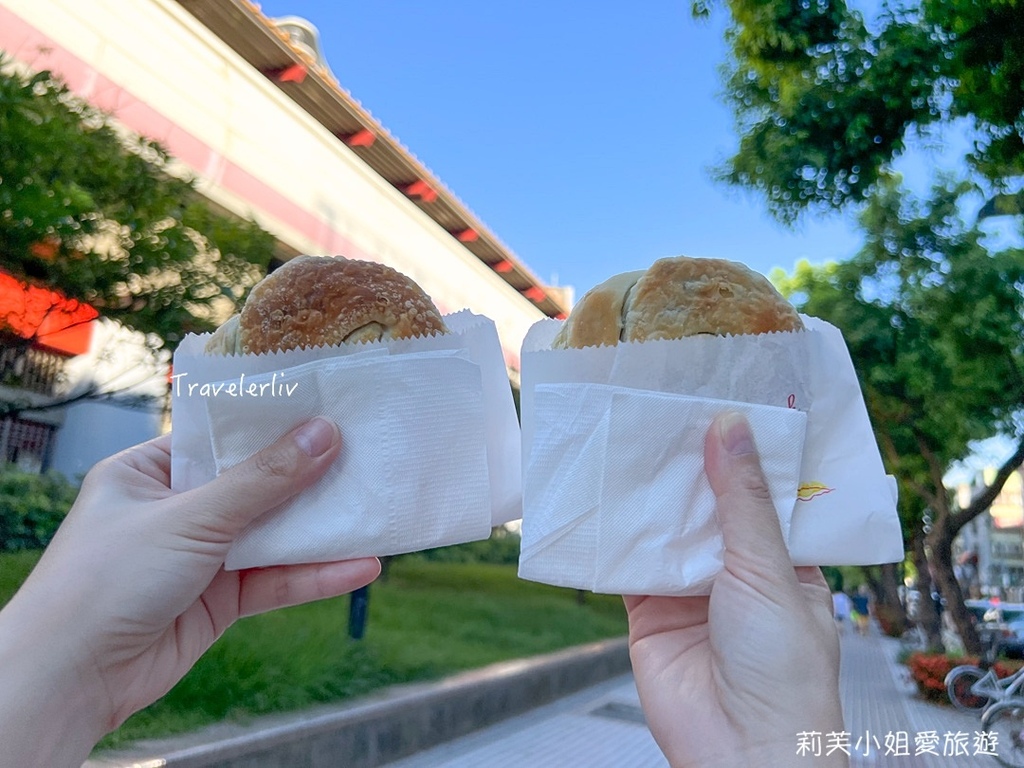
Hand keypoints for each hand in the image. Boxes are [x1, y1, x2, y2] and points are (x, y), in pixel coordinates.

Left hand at [0, 418, 379, 767]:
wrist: (70, 679)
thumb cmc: (107, 579)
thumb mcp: (190, 517)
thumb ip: (262, 480)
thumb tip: (324, 434)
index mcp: (149, 472)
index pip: (221, 438)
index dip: (273, 426)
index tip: (328, 411)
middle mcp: (175, 509)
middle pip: (255, 486)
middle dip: (308, 478)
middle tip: (366, 457)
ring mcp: (198, 556)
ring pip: (271, 535)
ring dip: (320, 530)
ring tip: (376, 512)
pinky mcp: (218, 601)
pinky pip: (273, 580)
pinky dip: (314, 575)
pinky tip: (359, 567)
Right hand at [624, 412, 845, 767]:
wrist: (739, 752)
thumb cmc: (782, 672)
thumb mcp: (768, 571)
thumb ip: (741, 501)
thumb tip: (730, 427)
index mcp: (784, 560)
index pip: (760, 493)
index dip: (741, 452)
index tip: (719, 402)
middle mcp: (736, 570)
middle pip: (707, 505)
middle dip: (688, 466)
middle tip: (662, 409)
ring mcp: (690, 589)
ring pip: (665, 529)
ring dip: (648, 495)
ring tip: (627, 437)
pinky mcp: (649, 610)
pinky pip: (627, 564)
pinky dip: (613, 536)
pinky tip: (599, 496)